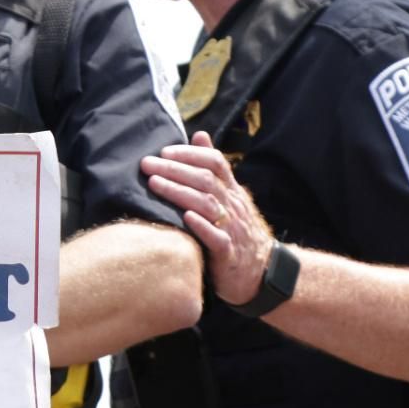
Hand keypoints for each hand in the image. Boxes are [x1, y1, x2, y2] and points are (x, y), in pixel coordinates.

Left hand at [142, 134, 276, 307]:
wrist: (261, 272)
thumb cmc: (237, 232)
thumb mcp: (229, 196)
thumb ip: (214, 168)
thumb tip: (199, 135)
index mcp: (232, 191)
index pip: (215, 162)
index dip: (190, 154)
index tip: (164, 151)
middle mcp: (233, 205)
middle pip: (205, 180)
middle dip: (175, 169)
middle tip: (147, 164)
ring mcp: (232, 228)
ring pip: (207, 204)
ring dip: (179, 192)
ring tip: (154, 184)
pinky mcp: (229, 253)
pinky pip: (217, 238)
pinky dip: (201, 226)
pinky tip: (184, 217)